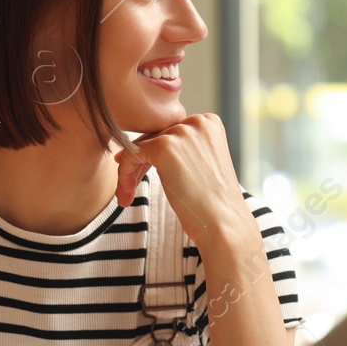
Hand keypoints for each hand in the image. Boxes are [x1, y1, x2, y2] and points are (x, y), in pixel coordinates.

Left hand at [113, 114, 257, 253]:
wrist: (223, 223)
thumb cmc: (212, 204)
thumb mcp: (200, 166)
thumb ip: (180, 150)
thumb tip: (140, 145)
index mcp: (209, 123)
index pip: (170, 133)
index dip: (154, 157)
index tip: (142, 178)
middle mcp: (197, 122)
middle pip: (153, 138)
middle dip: (140, 165)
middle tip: (130, 190)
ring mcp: (181, 132)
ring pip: (139, 146)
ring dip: (129, 172)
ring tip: (127, 196)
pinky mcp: (164, 146)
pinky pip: (130, 155)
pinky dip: (123, 175)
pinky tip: (126, 196)